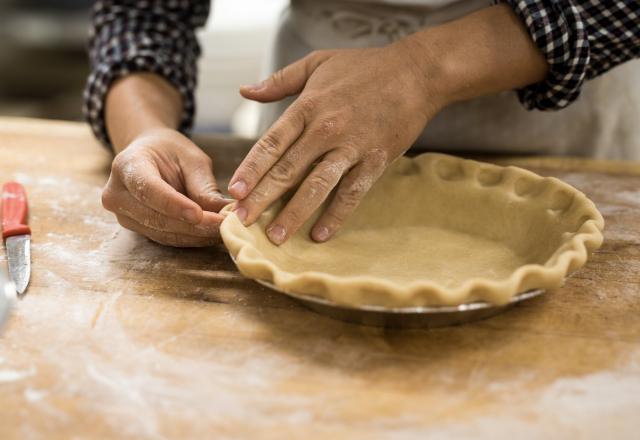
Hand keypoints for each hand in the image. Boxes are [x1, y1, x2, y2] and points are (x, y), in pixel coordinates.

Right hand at [102, 127, 229, 246]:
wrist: (148, 156)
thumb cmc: (170, 152)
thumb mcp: (191, 159)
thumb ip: (203, 185)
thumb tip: (224, 211)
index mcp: (127, 165)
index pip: (148, 189)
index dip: (173, 204)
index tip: (199, 214)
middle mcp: (117, 194)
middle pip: (156, 217)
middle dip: (193, 226)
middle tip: (225, 226)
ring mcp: (124, 215)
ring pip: (162, 233)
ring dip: (196, 236)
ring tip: (224, 231)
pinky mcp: (136, 229)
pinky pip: (166, 239)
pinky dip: (191, 239)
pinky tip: (211, 234)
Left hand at [229, 42, 444, 244]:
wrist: (415, 73)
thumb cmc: (364, 67)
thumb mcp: (317, 63)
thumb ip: (279, 80)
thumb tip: (245, 91)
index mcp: (308, 107)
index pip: (271, 143)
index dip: (251, 169)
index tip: (234, 191)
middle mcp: (326, 129)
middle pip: (288, 170)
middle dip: (262, 198)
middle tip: (242, 222)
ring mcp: (352, 147)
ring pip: (317, 186)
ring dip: (294, 213)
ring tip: (276, 236)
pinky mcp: (375, 161)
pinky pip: (352, 193)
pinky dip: (336, 215)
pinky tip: (320, 234)